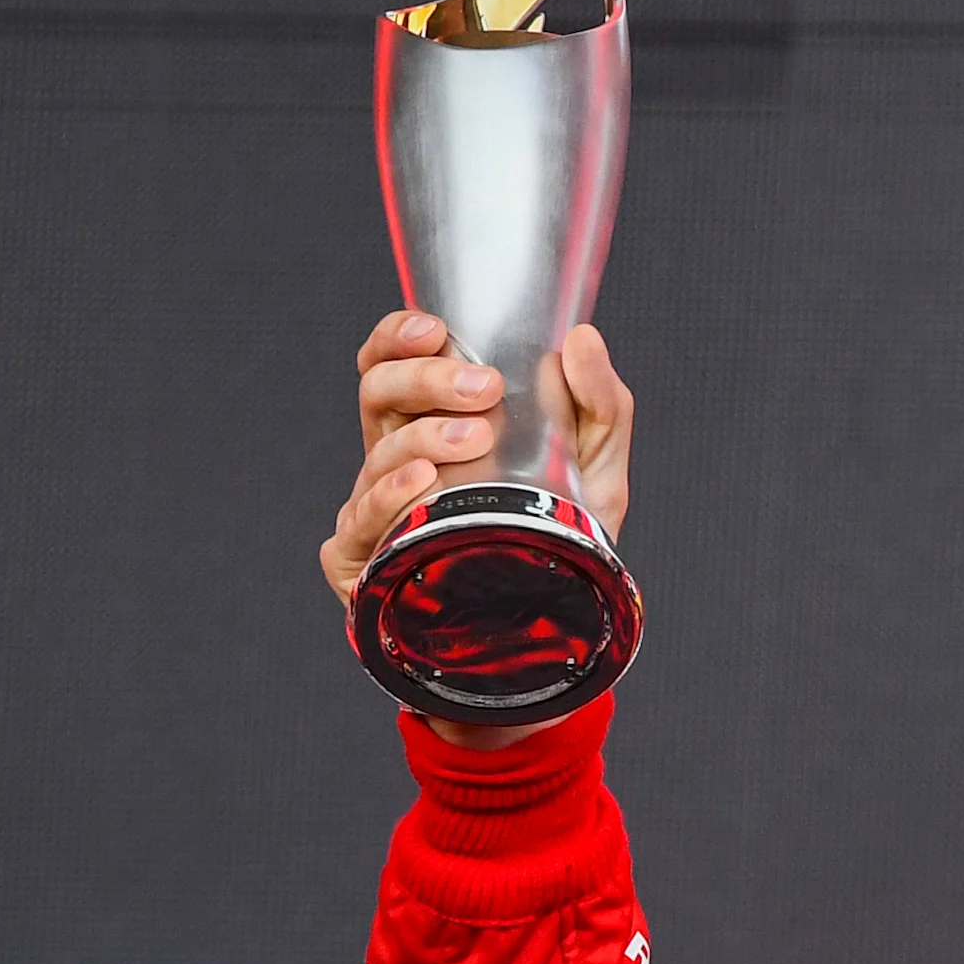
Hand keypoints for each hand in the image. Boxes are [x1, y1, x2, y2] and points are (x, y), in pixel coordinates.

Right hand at [320, 311, 633, 747]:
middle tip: (485, 391)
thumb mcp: (596, 470)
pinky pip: (361, 524)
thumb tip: (582, 339)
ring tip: (473, 438)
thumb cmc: (558, 538)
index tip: (436, 330)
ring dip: (423, 437)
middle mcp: (396, 459)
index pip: (392, 361)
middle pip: (379, 394)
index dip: (398, 337)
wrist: (548, 633)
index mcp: (433, 424)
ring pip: (375, 454)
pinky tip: (422, 483)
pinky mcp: (367, 564)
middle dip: (426, 381)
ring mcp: (377, 511)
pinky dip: (389, 498)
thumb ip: (602, 406)